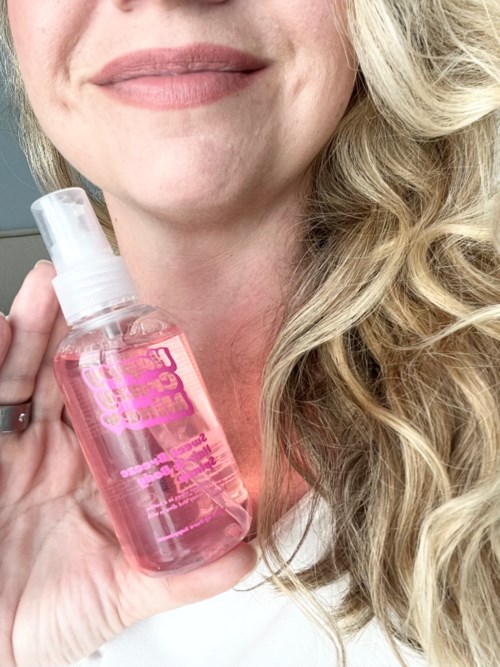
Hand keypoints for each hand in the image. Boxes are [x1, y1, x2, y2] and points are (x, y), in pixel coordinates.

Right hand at [0, 262, 256, 666]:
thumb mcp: (117, 596)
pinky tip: (3, 329)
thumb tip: (245, 554)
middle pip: (73, 376)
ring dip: (37, 327)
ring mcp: (20, 449)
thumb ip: (177, 578)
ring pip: (27, 374)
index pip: (122, 407)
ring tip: (50, 288)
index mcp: (101, 473)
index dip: (133, 371)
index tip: (150, 336)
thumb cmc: (45, 619)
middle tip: (100, 295)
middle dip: (82, 330)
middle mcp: (62, 452)